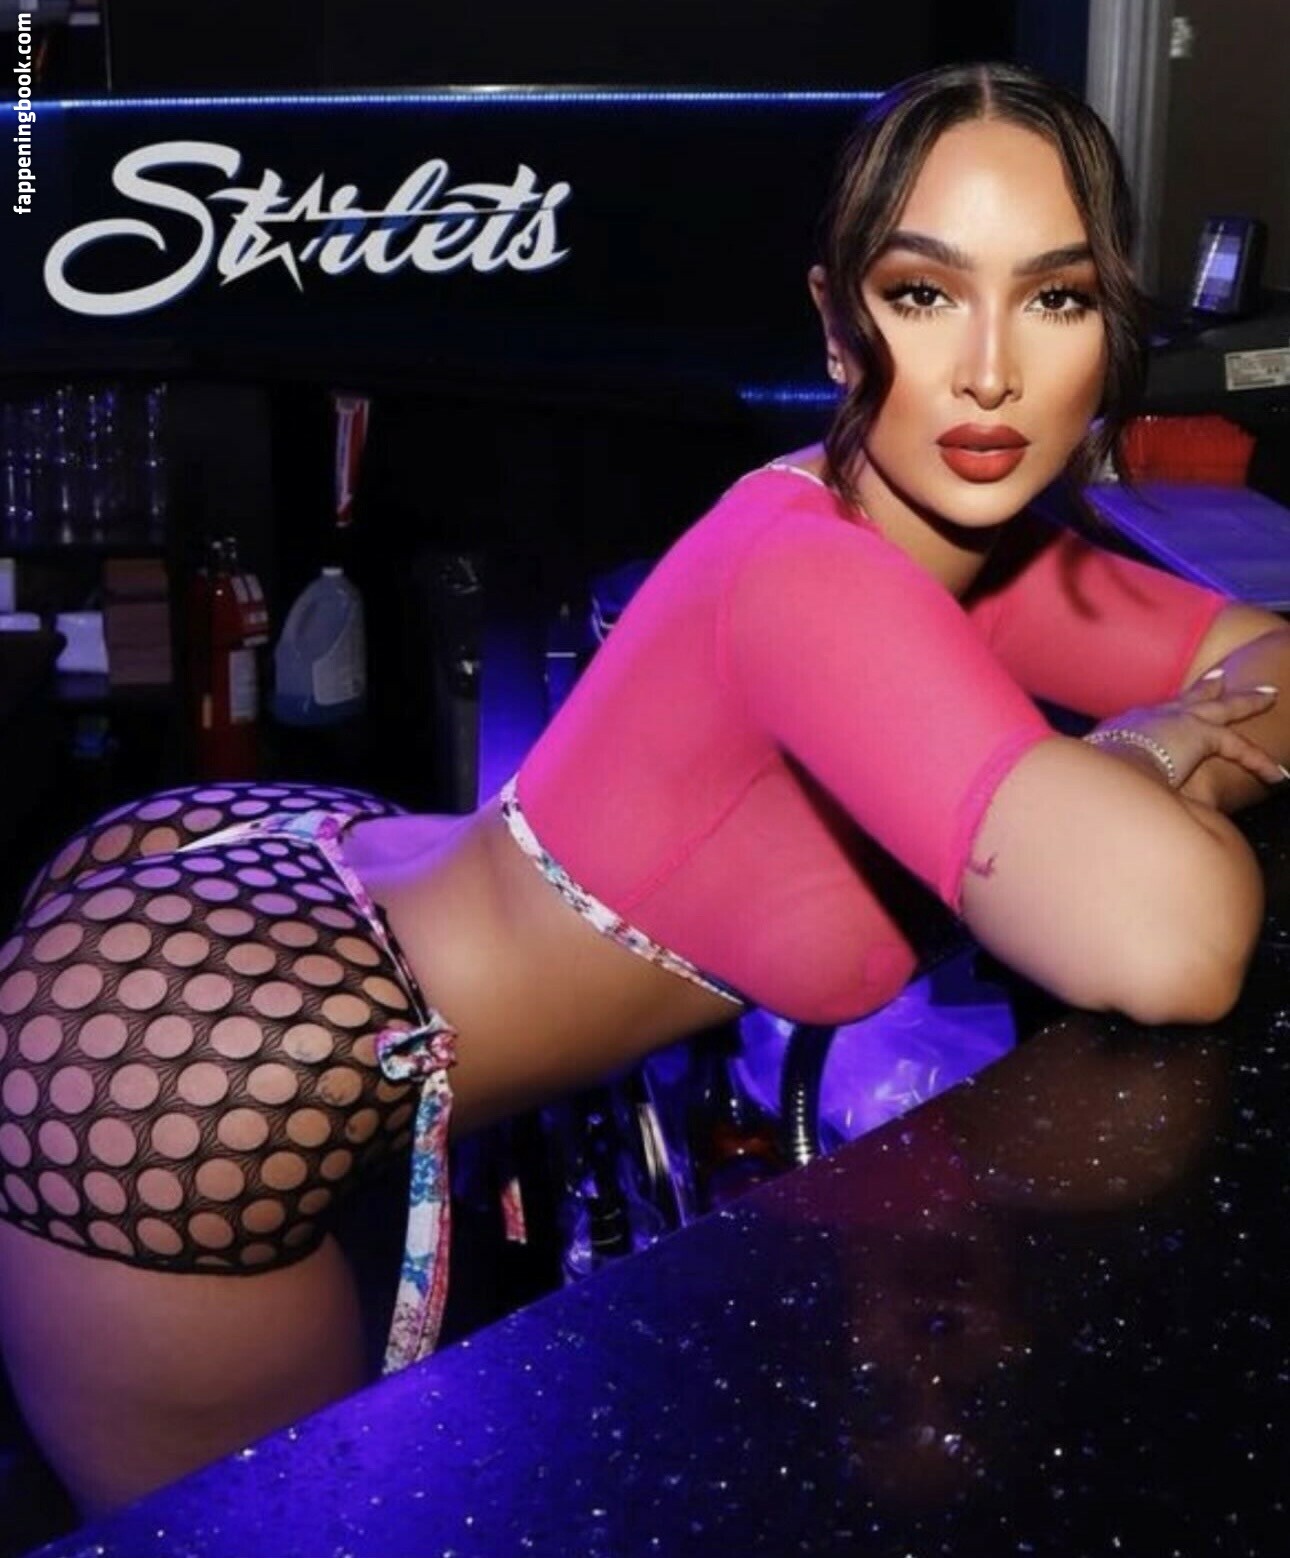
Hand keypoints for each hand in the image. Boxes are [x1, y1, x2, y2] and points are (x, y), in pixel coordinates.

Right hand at [1088, 668, 1285, 794]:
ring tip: (1268, 694)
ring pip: (1221, 707)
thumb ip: (1105, 782)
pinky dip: (1258, 760)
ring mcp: (1176, 720)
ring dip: (1246, 701)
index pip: (1151, 716)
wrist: (1098, 772)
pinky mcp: (1199, 735)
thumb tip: (1098, 798)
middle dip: (1205, 688)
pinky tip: (1277, 775)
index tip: (1170, 713)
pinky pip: (1237, 746)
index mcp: (1126, 727)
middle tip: (1220, 678)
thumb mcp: (1095, 776)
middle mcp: (1151, 716)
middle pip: (1185, 698)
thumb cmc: (1089, 779)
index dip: (1163, 714)